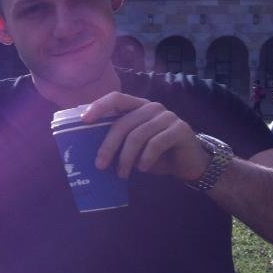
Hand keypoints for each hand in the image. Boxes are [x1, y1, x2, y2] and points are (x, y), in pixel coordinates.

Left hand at [81, 92, 209, 182]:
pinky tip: (142, 169)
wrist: (188, 163)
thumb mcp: (133, 147)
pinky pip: (156, 143)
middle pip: (123, 123)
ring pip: (138, 135)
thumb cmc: (155, 154)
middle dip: (108, 146)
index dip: (99, 106)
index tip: (84, 120)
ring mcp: (168, 116)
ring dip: (126, 158)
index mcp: (137, 106)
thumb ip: (118, 141)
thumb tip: (91, 152)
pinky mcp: (180, 129)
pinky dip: (146, 159)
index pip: (116, 98)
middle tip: (100, 165)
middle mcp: (152, 107)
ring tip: (121, 174)